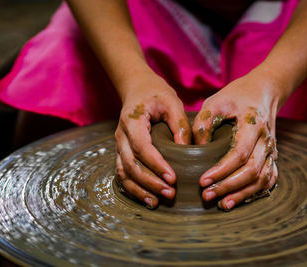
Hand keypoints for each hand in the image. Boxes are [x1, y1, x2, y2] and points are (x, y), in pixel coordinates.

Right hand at [115, 72, 191, 208]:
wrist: (138, 88)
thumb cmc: (156, 95)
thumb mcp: (172, 102)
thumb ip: (179, 125)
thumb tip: (187, 150)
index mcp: (132, 121)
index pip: (142, 147)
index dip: (156, 165)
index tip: (173, 178)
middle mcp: (121, 135)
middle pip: (131, 165)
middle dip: (150, 182)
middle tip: (170, 193)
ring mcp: (119, 145)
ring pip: (124, 173)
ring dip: (140, 189)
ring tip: (158, 202)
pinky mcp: (122, 152)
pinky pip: (123, 174)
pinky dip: (134, 188)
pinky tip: (148, 198)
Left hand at [193, 68, 282, 210]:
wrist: (263, 91)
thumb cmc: (235, 96)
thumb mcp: (215, 102)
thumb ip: (203, 124)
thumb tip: (195, 151)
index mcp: (253, 124)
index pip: (239, 154)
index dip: (221, 170)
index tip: (202, 181)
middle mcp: (266, 139)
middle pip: (252, 170)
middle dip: (229, 186)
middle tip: (207, 196)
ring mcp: (272, 149)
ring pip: (263, 178)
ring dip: (243, 194)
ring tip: (223, 204)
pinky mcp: (272, 155)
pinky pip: (269, 178)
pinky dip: (256, 191)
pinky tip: (240, 198)